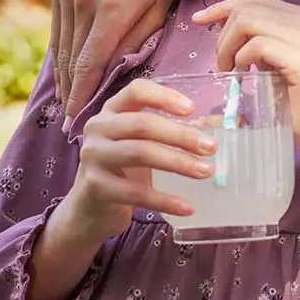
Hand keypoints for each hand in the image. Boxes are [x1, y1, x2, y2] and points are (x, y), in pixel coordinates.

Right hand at [49, 79, 217, 246]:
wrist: (88, 209)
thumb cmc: (121, 170)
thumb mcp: (138, 144)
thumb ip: (165, 132)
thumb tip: (209, 129)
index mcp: (111, 111)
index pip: (136, 91)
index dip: (164, 96)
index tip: (192, 109)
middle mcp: (98, 129)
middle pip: (143, 124)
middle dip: (181, 135)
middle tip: (211, 147)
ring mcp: (93, 157)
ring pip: (140, 153)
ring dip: (179, 162)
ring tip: (206, 171)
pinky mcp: (96, 187)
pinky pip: (136, 192)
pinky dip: (166, 200)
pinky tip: (188, 207)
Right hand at [51, 0, 174, 119]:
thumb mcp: (156, 16)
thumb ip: (132, 47)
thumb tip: (110, 78)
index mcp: (112, 8)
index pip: (91, 63)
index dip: (82, 94)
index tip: (77, 119)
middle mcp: (84, 0)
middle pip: (73, 59)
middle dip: (72, 92)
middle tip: (73, 121)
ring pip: (61, 48)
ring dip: (64, 78)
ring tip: (68, 104)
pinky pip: (57, 32)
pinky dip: (60, 56)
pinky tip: (65, 77)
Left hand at [191, 0, 299, 162]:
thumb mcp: (279, 62)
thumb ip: (261, 41)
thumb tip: (225, 27)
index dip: (223, 6)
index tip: (200, 20)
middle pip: (247, 8)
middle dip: (223, 33)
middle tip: (222, 63)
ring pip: (248, 22)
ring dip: (228, 47)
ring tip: (230, 70)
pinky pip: (257, 45)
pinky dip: (241, 59)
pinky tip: (244, 76)